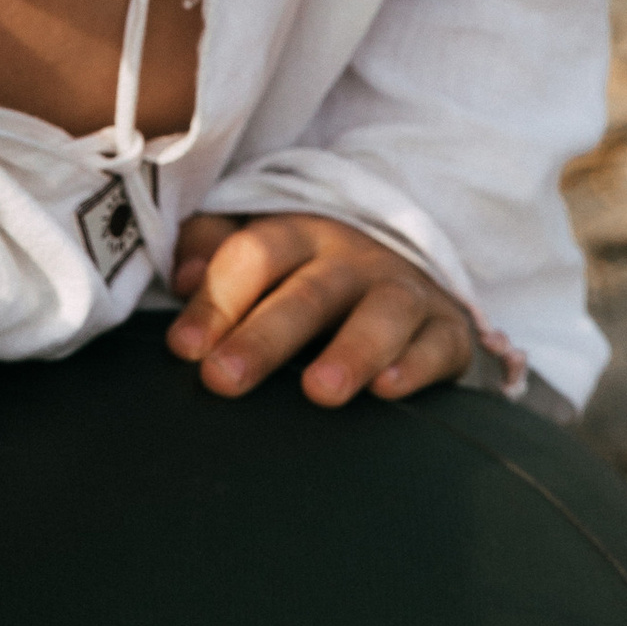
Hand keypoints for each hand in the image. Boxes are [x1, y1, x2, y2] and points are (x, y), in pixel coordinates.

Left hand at [165, 209, 474, 405]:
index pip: (253, 257)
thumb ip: (212, 249)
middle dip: (266, 336)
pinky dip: (417, 365)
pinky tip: (388, 388)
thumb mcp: (262, 245)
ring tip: (320, 391)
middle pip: (309, 292)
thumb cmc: (313, 268)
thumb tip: (180, 277)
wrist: (411, 265)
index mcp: (299, 235)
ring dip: (352, 350)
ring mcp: (404, 291)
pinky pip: (438, 343)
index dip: (217, 300)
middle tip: (225, 378)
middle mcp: (353, 259)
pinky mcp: (446, 328)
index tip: (185, 348)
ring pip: (383, 313)